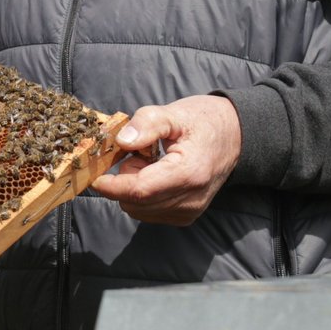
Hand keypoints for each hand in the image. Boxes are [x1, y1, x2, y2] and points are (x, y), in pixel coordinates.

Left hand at [87, 94, 242, 224]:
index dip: (111, 185)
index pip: (139, 191)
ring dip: (134, 188)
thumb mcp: (175, 113)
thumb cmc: (204, 121)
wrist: (236, 137)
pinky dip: (143, 195)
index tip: (94, 174)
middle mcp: (190, 200)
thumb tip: (122, 140)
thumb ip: (147, 123)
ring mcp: (189, 212)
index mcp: (188, 173)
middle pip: (135, 202)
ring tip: (151, 161)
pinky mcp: (186, 216)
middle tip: (138, 153)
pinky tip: (157, 174)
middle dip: (124, 180)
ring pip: (139, 210)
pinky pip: (149, 212)